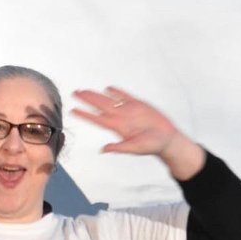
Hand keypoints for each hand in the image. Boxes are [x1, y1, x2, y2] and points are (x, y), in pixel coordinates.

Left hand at [70, 87, 205, 178]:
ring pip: (109, 100)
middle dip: (87, 99)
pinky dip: (117, 92)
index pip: (97, 119)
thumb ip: (119, 147)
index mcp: (118, 128)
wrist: (167, 139)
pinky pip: (125, 97)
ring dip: (97, 95)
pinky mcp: (139, 105)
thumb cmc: (152, 146)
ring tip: (85, 90)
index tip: (73, 110)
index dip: (85, 114)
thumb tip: (103, 150)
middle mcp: (121, 118)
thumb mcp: (135, 148)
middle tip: (74, 93)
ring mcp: (129, 110)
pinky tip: (108, 89)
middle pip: (100, 106)